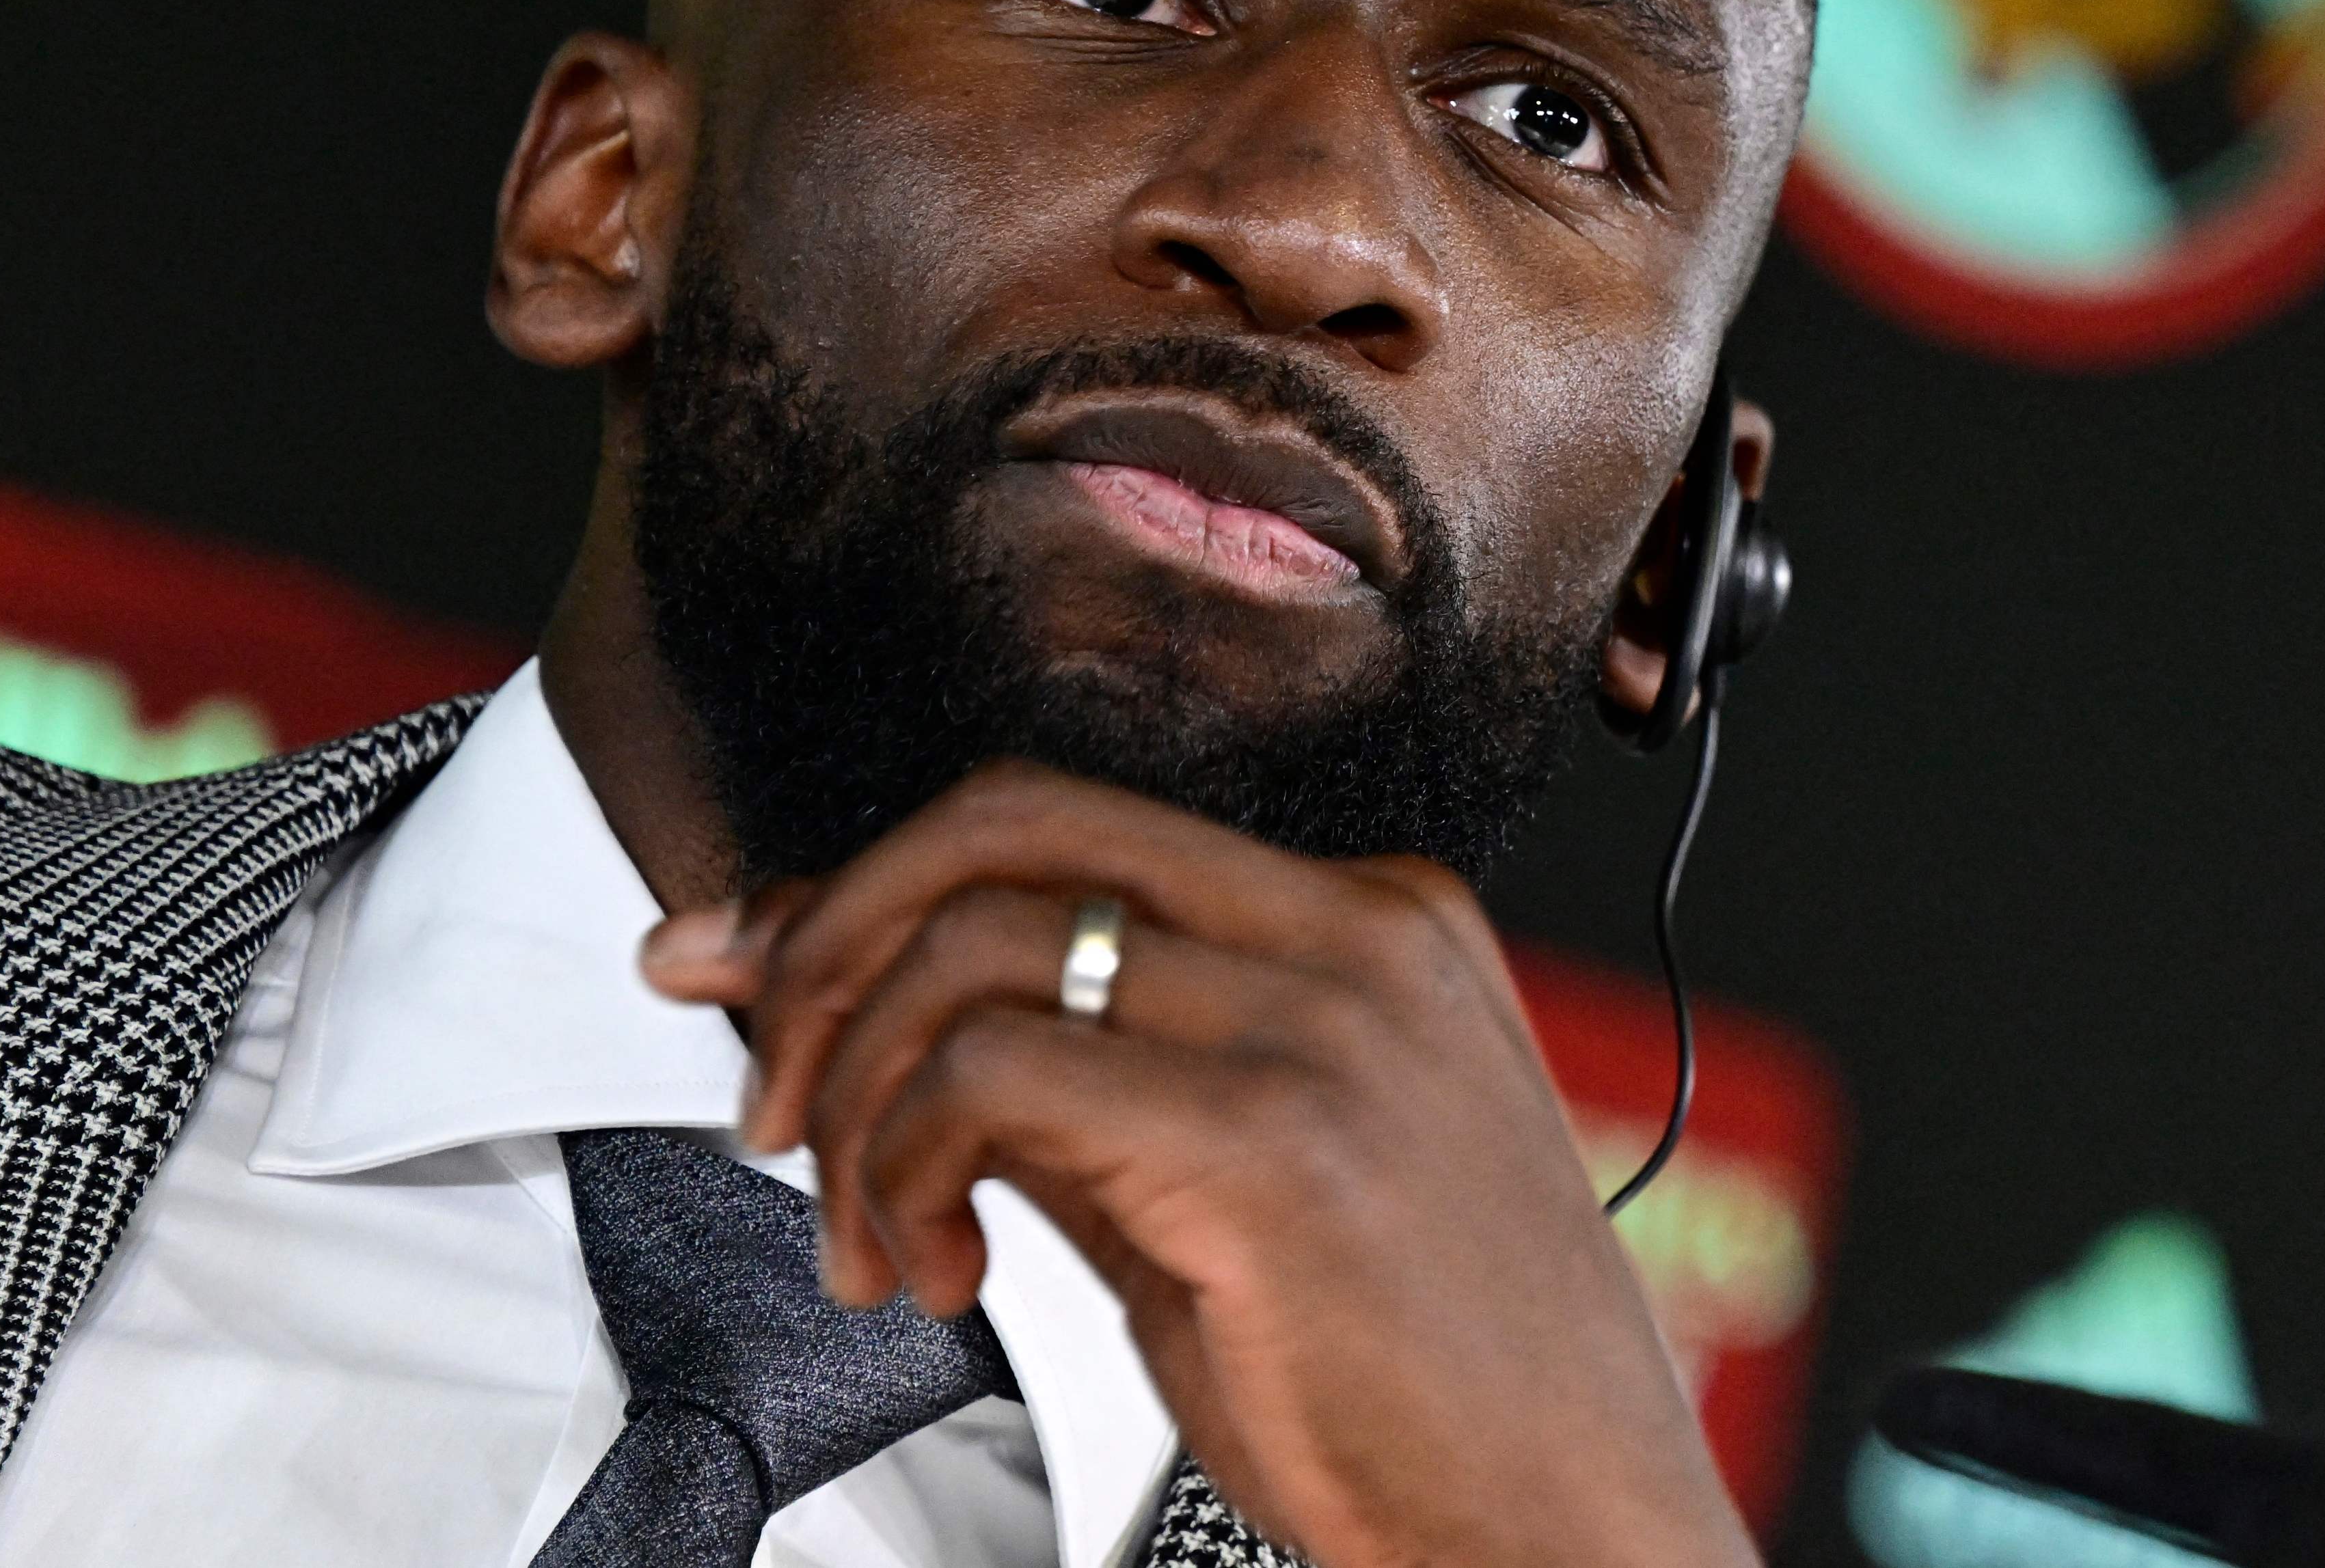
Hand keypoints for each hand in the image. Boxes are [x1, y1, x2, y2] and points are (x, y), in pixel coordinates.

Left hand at [641, 762, 1758, 1567]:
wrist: (1575, 1530)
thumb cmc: (1428, 1393)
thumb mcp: (1229, 1191)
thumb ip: (1069, 1081)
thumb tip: (863, 1016)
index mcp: (1374, 919)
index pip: (1064, 827)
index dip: (869, 890)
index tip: (749, 970)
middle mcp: (1357, 933)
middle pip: (1006, 826)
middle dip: (829, 942)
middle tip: (776, 1095)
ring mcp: (1326, 1021)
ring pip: (975, 948)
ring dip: (857, 1098)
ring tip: (875, 1237)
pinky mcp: (1273, 1136)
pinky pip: (993, 1076)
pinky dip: (905, 1165)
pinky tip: (939, 1266)